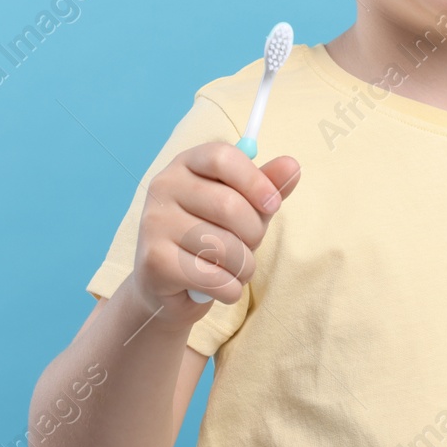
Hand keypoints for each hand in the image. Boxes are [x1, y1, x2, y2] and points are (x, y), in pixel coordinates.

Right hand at [130, 142, 300, 322]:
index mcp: (186, 164)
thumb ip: (267, 186)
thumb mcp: (244, 206)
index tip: (274, 204)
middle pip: (229, 205)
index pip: (222, 157)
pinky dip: (230, 289)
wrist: (169, 286)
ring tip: (237, 269)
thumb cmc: (211, 237)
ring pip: (223, 247)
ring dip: (245, 267)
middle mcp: (163, 187)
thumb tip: (293, 166)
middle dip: (254, 234)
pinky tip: (223, 287)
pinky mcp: (154, 261)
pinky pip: (212, 278)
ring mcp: (154, 223)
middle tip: (251, 246)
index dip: (255, 181)